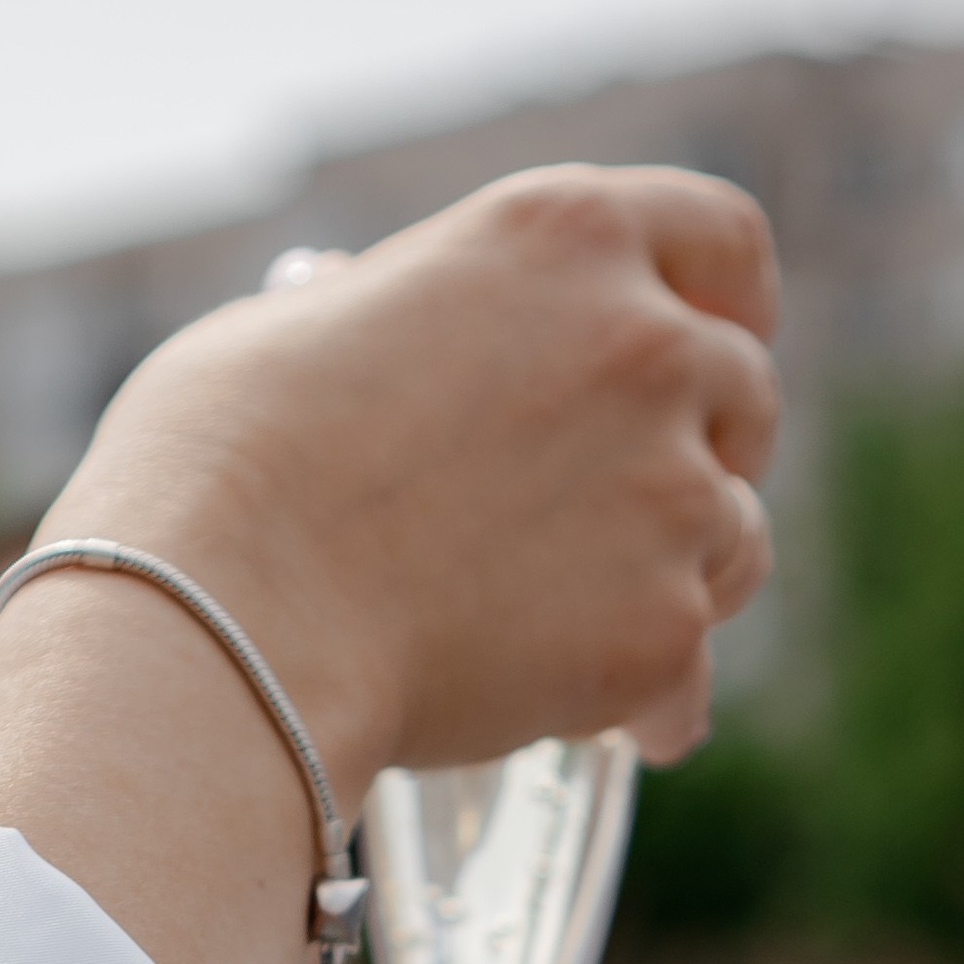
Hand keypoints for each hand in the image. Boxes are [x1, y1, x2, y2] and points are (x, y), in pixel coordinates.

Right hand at [72, 165, 778, 788]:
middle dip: (704, 447)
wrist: (230, 617)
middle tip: (637, 504)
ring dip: (686, 572)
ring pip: (737, 536)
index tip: (722, 340)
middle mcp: (645, 343)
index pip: (722, 238)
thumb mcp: (312, 321)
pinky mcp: (663, 627)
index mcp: (563, 234)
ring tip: (598, 618)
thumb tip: (410, 349)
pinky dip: (652, 703)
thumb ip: (415, 323)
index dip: (729, 300)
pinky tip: (610, 729)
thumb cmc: (221, 466)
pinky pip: (692, 677)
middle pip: (743, 392)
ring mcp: (671, 489)